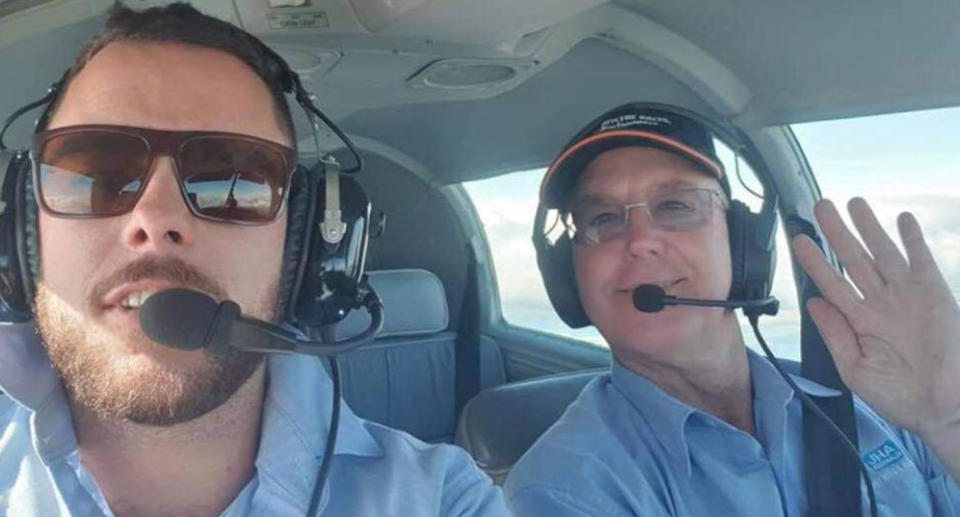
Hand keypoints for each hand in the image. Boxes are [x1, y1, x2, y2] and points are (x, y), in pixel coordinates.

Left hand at [792, 198, 959, 439]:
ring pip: (883, 254)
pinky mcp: (935, 296)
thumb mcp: (856, 370)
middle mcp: (880, 304)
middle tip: (820, 205)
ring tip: (853, 203)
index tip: (799, 240)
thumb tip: (812, 303)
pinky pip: (922, 262)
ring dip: (869, 228)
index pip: (830, 284)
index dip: (814, 262)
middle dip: (837, 232)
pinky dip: (913, 240)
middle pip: (854, 260)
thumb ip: (835, 335)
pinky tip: (902, 220)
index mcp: (858, 322)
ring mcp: (907, 297)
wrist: (944, 408)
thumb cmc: (899, 396)